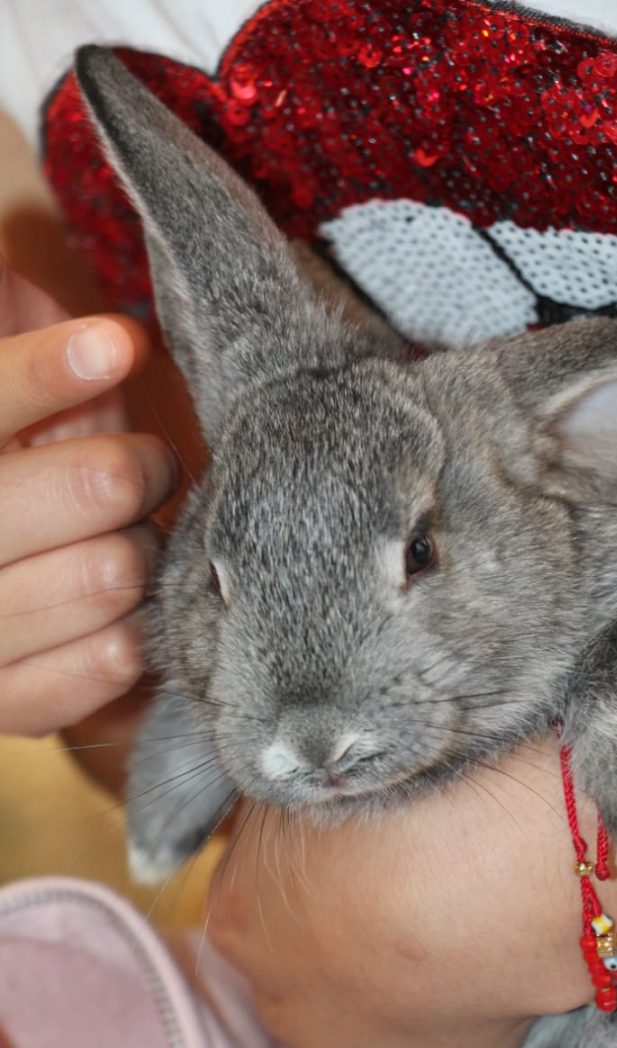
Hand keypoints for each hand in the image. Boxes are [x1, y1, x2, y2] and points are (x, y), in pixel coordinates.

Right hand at [0, 263, 177, 734]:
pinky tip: (121, 613)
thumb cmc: (6, 460)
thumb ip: (9, 341)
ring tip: (121, 544)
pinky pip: (103, 665)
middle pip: (95, 487)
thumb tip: (60, 310)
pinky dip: (128, 635)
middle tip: (140, 467)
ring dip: (140, 548)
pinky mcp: (3, 706)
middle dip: (137, 467)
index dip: (46, 374)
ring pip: (113, 573)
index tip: (118, 343)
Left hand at [206, 635, 616, 1047]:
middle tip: (417, 894)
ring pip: (344, 1039)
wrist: (476, 859)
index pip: (266, 900)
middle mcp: (271, 993)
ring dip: (381, 1009)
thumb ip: (288, 793)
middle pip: (302, 969)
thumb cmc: (400, 795)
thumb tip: (283, 784)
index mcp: (240, 912)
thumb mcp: (316, 769)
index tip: (373, 851)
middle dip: (344, 941)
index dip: (319, 876)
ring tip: (448, 953)